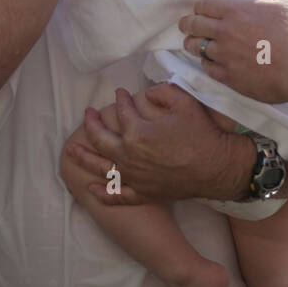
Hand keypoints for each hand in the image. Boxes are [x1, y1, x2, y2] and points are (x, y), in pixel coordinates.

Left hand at [63, 84, 245, 204]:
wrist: (218, 168)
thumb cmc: (201, 134)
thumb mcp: (184, 102)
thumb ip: (162, 91)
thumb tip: (147, 92)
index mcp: (137, 132)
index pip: (121, 111)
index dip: (120, 99)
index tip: (119, 93)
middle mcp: (129, 156)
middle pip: (101, 139)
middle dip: (91, 124)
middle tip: (87, 114)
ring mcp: (134, 177)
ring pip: (100, 167)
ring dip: (83, 157)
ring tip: (70, 149)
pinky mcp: (143, 193)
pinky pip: (117, 196)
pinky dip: (102, 194)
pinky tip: (90, 189)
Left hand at [179, 0, 287, 103]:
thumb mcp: (287, 3)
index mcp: (236, 11)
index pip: (206, 5)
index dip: (200, 7)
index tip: (199, 9)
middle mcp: (225, 32)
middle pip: (194, 25)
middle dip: (187, 24)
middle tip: (185, 25)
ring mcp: (225, 55)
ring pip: (197, 47)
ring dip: (192, 43)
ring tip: (191, 43)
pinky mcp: (230, 77)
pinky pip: (209, 68)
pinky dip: (206, 63)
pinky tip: (208, 62)